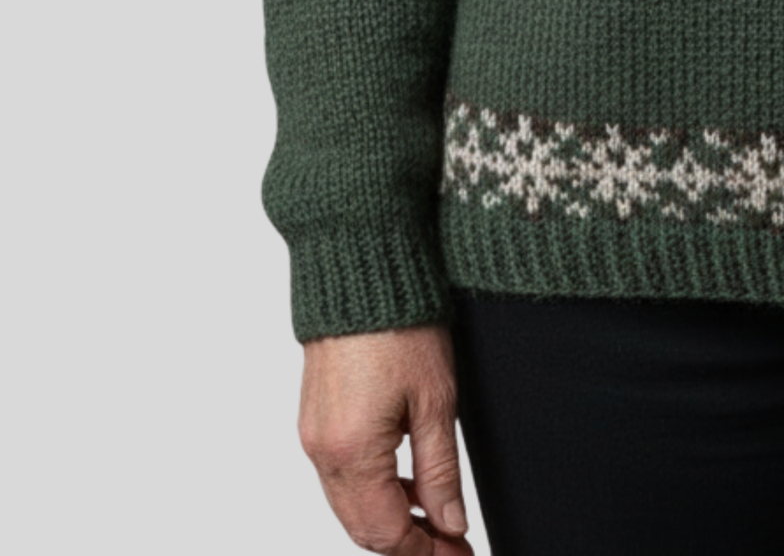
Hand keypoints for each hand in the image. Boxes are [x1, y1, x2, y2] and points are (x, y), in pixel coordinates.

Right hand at [298, 322, 473, 554]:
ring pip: (350, 505)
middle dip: (407, 545)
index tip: (459, 555)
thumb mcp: (436, 400)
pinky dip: (373, 490)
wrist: (360, 269)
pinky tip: (407, 484)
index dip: (425, 553)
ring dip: (390, 520)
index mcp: (351, 452)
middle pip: (362, 528)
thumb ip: (440, 471)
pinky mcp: (315, 419)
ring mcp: (312, 435)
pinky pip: (341, 476)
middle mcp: (322, 451)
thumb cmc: (401, 322)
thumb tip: (450, 524)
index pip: (385, 532)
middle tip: (452, 547)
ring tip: (437, 522)